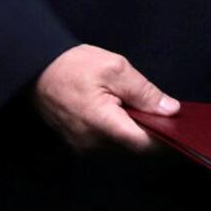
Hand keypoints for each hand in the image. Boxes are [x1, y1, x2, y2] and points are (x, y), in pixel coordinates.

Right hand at [31, 45, 178, 152]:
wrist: (35, 68)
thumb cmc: (74, 65)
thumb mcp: (116, 69)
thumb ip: (145, 93)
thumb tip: (171, 110)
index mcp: (103, 124)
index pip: (143, 144)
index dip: (163, 136)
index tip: (175, 123)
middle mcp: (92, 143)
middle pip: (132, 145)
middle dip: (147, 128)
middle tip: (152, 104)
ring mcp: (82, 145)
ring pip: (119, 143)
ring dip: (129, 127)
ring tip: (127, 102)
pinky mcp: (76, 142)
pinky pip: (104, 140)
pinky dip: (115, 127)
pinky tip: (113, 108)